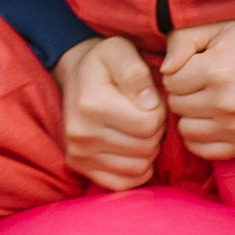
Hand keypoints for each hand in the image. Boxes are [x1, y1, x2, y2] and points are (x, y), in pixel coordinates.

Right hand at [55, 34, 165, 190]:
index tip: (153, 102)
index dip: (160, 113)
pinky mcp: (79, 166)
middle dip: (156, 132)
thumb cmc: (103, 62)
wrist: (74, 75)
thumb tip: (149, 104)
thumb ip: (136, 72)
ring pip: (138, 168)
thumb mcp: (119, 50)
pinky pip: (123, 183)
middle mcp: (82, 133)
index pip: (149, 124)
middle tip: (148, 116)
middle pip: (146, 147)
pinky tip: (133, 149)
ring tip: (139, 130)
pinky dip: (136, 170)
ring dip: (147, 150)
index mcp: (92, 104)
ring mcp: (79, 153)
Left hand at [160, 18, 234, 166]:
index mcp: (218, 71)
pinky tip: (211, 118)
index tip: (195, 63)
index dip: (178, 70)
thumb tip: (164, 69)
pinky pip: (201, 149)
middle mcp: (227, 103)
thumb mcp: (218, 27)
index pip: (170, 80)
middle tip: (202, 80)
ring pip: (185, 128)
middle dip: (183, 91)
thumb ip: (183, 40)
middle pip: (176, 105)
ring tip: (207, 98)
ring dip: (190, 114)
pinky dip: (199, 135)